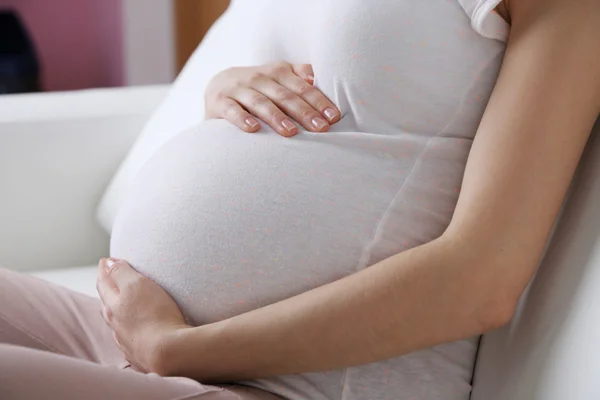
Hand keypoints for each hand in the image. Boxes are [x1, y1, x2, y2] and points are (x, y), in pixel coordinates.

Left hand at [96, 258, 190, 373]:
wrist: (168, 353)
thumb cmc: (155, 315)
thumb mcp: (138, 284)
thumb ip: (121, 272)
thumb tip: (109, 263)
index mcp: (112, 305)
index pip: (104, 282)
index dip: (105, 269)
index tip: (106, 260)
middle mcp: (115, 324)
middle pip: (106, 303)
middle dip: (107, 289)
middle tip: (110, 279)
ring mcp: (126, 340)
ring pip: (115, 322)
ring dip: (116, 311)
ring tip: (120, 305)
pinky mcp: (139, 353)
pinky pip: (129, 338)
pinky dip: (128, 329)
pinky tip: (134, 330)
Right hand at [205, 62, 339, 136]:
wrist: (218, 87)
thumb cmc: (259, 87)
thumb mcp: (280, 77)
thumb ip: (301, 76)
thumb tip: (321, 78)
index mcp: (278, 71)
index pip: (302, 86)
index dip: (319, 101)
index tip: (333, 117)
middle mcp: (259, 77)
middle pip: (285, 95)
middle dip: (304, 112)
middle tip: (320, 128)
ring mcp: (238, 88)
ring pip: (260, 102)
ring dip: (276, 117)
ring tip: (291, 132)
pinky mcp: (220, 102)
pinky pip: (232, 110)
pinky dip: (242, 119)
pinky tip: (253, 129)